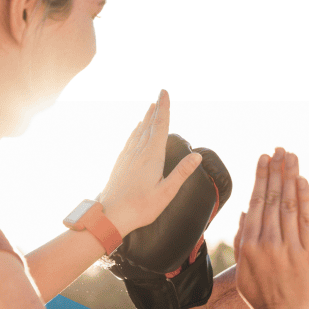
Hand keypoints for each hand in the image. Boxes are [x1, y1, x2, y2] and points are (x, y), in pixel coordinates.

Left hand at [97, 90, 201, 237]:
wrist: (110, 215)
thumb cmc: (140, 207)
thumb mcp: (166, 192)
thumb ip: (181, 173)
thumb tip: (197, 156)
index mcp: (151, 156)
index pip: (160, 126)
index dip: (164, 108)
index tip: (164, 92)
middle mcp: (138, 152)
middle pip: (149, 125)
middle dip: (156, 109)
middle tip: (161, 94)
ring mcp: (128, 156)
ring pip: (139, 131)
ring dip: (146, 118)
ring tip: (151, 108)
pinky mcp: (121, 163)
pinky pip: (131, 140)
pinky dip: (137, 130)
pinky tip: (137, 130)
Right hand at [232, 149, 308, 308]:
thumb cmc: (264, 301)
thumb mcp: (244, 273)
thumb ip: (240, 242)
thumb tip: (243, 212)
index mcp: (248, 246)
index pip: (256, 202)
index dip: (261, 176)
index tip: (264, 157)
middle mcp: (267, 243)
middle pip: (271, 197)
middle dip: (276, 169)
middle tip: (279, 148)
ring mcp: (288, 248)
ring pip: (287, 203)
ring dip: (290, 176)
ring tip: (291, 155)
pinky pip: (305, 218)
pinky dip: (303, 196)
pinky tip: (302, 179)